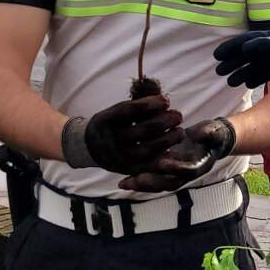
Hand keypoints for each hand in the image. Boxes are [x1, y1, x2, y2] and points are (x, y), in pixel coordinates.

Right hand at [63, 96, 184, 173]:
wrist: (89, 147)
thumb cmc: (112, 124)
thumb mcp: (116, 111)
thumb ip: (138, 103)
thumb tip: (163, 99)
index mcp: (104, 120)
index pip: (127, 111)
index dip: (149, 105)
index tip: (166, 100)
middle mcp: (109, 140)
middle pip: (139, 131)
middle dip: (163, 122)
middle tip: (178, 116)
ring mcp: (117, 158)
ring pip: (145, 150)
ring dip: (167, 140)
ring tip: (179, 132)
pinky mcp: (127, 170)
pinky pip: (147, 166)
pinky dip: (163, 158)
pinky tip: (174, 149)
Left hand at [119, 117, 236, 191]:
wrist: (212, 141)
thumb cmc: (213, 134)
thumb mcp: (214, 131)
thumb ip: (209, 132)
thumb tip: (201, 133)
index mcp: (200, 165)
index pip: (188, 170)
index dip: (175, 167)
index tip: (162, 162)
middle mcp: (187, 174)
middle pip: (170, 183)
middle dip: (153, 182)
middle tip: (137, 179)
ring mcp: (176, 175)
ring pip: (158, 184)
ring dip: (142, 185)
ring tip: (124, 183)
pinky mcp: (166, 172)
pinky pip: (152, 180)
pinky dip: (139, 182)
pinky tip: (124, 181)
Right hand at [214, 28, 269, 86]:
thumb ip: (268, 46)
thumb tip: (246, 48)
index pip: (248, 41)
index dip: (232, 48)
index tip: (217, 56)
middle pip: (250, 54)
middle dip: (234, 61)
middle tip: (218, 71)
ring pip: (258, 64)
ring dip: (243, 71)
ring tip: (229, 82)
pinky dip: (257, 77)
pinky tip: (247, 85)